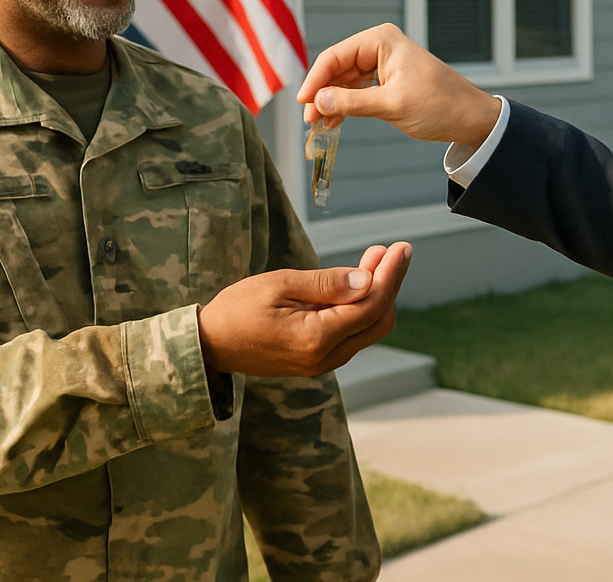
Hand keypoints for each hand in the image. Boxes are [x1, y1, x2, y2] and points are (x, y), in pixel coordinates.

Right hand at [197, 242, 412, 375]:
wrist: (210, 344)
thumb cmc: (238, 309)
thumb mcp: (280, 285)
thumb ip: (326, 284)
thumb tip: (367, 280)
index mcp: (316, 339)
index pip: (371, 305)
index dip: (391, 275)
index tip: (402, 248)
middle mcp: (325, 358)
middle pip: (378, 320)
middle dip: (388, 283)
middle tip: (388, 250)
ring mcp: (322, 363)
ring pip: (367, 328)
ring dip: (375, 294)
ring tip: (373, 258)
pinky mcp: (316, 360)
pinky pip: (351, 334)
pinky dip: (359, 307)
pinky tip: (354, 282)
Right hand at [296, 23, 501, 146]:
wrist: (470, 118)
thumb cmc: (439, 105)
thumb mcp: (393, 105)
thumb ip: (353, 103)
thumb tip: (318, 102)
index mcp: (381, 40)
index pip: (335, 56)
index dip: (315, 80)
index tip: (303, 104)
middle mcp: (379, 45)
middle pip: (337, 67)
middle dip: (322, 93)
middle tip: (309, 120)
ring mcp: (382, 61)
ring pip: (344, 80)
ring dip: (332, 102)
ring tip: (319, 125)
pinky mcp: (386, 78)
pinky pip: (357, 89)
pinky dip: (345, 105)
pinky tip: (334, 122)